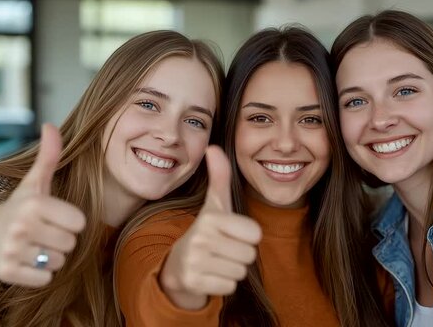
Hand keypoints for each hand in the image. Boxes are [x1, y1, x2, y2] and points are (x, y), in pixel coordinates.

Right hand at [0, 124, 85, 285]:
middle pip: (71, 243)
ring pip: (58, 261)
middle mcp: (22, 226)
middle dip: (61, 239)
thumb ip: (48, 156)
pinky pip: (45, 279)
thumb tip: (51, 126)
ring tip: (34, 245)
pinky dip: (39, 274)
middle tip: (42, 233)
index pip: (80, 223)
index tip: (54, 217)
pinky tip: (26, 260)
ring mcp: (13, 250)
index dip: (70, 221)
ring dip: (50, 257)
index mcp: (34, 203)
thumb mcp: (33, 183)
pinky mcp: (7, 272)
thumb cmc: (17, 207)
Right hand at [159, 146, 261, 309]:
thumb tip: (213, 147)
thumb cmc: (206, 231)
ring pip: (241, 271)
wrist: (177, 265)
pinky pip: (230, 287)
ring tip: (216, 261)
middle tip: (223, 249)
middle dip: (240, 254)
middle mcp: (201, 239)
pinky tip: (210, 274)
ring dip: (233, 269)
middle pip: (250, 254)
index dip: (247, 235)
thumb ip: (219, 177)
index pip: (255, 233)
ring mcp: (195, 262)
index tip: (231, 233)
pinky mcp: (194, 283)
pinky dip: (224, 284)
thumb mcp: (214, 204)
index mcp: (211, 218)